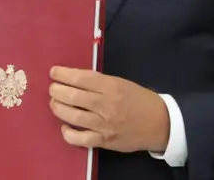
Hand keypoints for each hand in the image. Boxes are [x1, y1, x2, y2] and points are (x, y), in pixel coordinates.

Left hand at [48, 66, 169, 153]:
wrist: (160, 124)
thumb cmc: (139, 100)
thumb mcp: (121, 83)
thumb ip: (99, 82)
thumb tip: (74, 80)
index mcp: (112, 87)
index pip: (81, 78)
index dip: (63, 74)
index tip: (53, 72)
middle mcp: (106, 105)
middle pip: (73, 96)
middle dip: (56, 91)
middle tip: (52, 89)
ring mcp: (105, 125)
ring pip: (73, 116)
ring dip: (58, 108)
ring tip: (54, 103)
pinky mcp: (105, 141)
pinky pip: (80, 139)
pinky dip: (68, 133)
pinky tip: (64, 127)